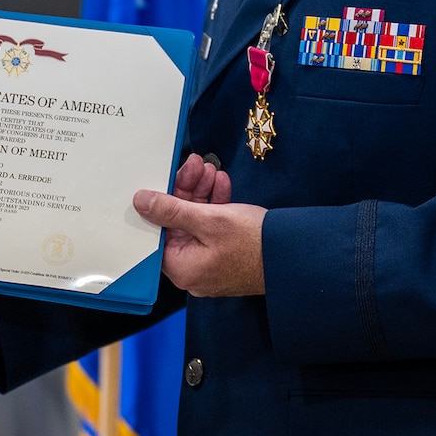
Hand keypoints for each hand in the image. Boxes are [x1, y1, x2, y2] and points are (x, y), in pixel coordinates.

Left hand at [133, 154, 266, 296]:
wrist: (295, 256)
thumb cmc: (253, 243)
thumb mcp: (209, 219)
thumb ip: (171, 209)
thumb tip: (140, 201)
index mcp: (182, 268)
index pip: (158, 233)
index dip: (160, 204)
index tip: (165, 180)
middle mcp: (193, 270)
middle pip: (179, 224)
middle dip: (188, 191)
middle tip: (196, 165)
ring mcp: (211, 263)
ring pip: (198, 222)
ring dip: (203, 193)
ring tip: (212, 170)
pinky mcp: (227, 255)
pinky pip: (213, 228)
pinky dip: (217, 206)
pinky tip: (223, 184)